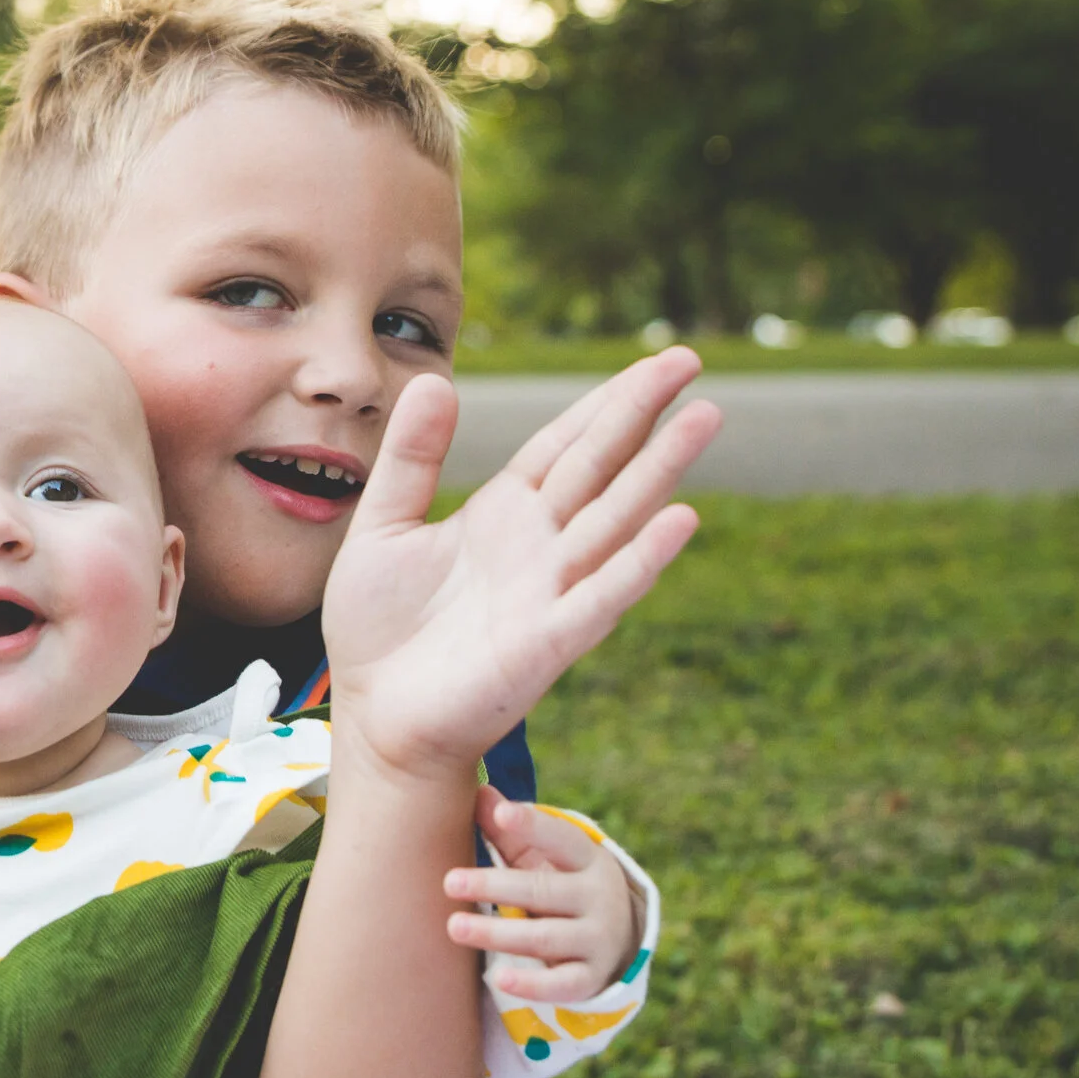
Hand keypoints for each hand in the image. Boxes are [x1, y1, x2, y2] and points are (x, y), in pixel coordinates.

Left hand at [320, 349, 720, 781]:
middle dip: (645, 415)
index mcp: (504, 513)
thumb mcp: (381, 526)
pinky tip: (682, 518)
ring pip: (616, 518)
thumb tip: (432, 380)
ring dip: (660, 469)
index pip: (567, 444)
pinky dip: (641, 559)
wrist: (374, 716)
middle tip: (693, 361)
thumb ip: (410, 459)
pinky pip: (603, 595)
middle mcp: (539, 546)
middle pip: (602, 467)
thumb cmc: (378, 631)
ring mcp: (550, 591)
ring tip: (705, 417)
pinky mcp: (548, 642)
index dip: (608, 401)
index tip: (658, 361)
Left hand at [445, 787, 639, 1003]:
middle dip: (494, 885)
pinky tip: (499, 979)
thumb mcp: (545, 858)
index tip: (500, 815)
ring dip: (498, 933)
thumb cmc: (561, 885)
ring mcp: (598, 940)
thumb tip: (480, 791)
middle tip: (449, 882)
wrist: (615, 940)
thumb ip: (512, 832)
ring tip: (455, 927)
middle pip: (542, 890)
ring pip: (545, 937)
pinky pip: (562, 985)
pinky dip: (533, 984)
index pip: (560, 838)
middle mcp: (598, 898)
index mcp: (587, 859)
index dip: (532, 826)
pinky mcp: (590, 978)